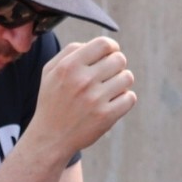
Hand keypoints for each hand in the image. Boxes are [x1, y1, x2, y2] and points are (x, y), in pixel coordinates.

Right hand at [26, 37, 136, 156]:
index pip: (104, 44)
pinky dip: (125, 99)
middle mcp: (82, 81)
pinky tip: (112, 103)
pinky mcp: (106, 116)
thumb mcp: (50, 71)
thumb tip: (97, 44)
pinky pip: (130, 98)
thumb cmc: (52, 100)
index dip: (112, 47)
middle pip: (119, 59)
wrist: (51, 137)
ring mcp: (95, 99)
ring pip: (127, 77)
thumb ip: (70, 51)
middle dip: (116, 65)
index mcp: (69, 66)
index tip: (110, 54)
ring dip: (121, 82)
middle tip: (108, 75)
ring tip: (109, 89)